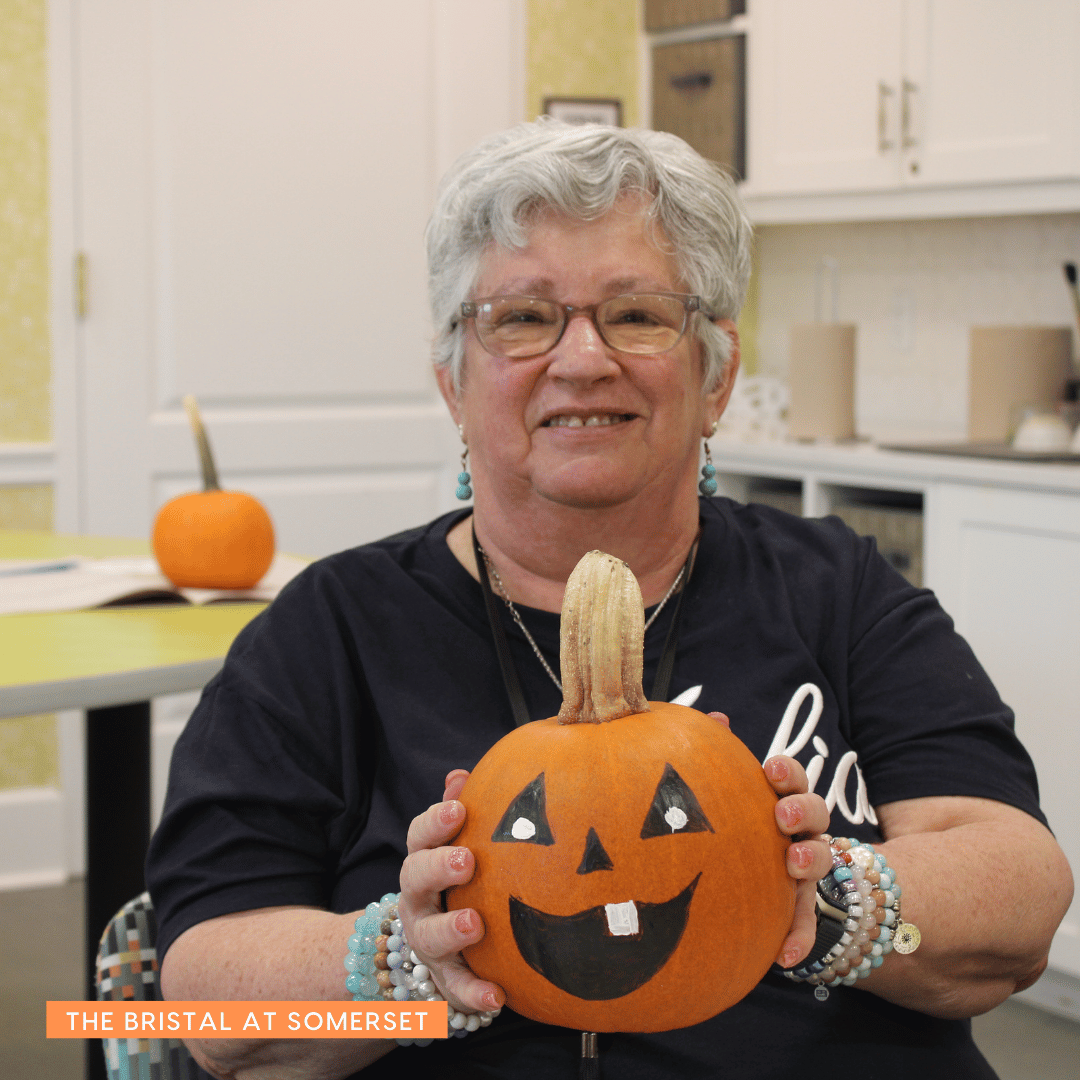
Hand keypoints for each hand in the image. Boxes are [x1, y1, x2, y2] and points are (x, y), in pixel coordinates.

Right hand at [397, 769, 504, 1014]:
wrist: (431, 949)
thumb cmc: (456, 883)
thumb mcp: (455, 846)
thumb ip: (457, 810)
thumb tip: (460, 774)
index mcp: (424, 862)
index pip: (420, 836)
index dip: (436, 820)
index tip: (459, 808)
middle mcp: (418, 901)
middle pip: (415, 879)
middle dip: (438, 867)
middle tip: (467, 860)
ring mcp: (426, 942)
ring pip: (428, 937)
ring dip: (450, 930)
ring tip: (475, 924)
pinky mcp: (444, 980)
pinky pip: (455, 990)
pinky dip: (473, 994)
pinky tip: (497, 997)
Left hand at [708, 713, 831, 969]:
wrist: (754, 889)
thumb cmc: (743, 829)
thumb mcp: (731, 795)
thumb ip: (722, 755)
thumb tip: (716, 716)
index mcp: (780, 801)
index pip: (791, 779)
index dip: (786, 772)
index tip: (769, 770)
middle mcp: (800, 833)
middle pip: (816, 813)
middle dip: (803, 810)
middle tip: (783, 815)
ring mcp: (806, 873)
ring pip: (819, 862)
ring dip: (809, 862)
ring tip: (791, 867)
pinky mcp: (802, 912)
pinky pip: (806, 928)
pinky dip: (800, 941)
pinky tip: (785, 958)